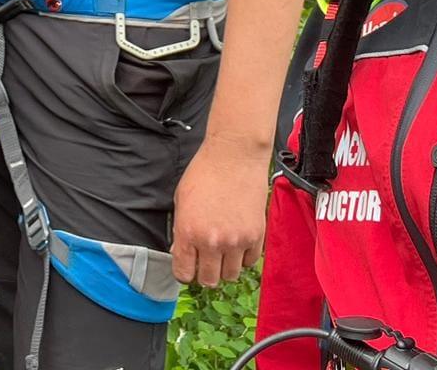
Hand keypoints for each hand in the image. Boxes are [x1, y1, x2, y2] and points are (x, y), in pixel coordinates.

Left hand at [170, 134, 271, 285]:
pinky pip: (250, 262)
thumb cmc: (205, 173)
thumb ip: (180, 231)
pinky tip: (238, 242)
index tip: (188, 266)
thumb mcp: (181, 201)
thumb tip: (181, 252)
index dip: (185, 272)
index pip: (184, 274)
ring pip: (231, 275)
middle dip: (205, 272)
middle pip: (209, 280)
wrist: (234, 156)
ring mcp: (236, 241)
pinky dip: (243, 257)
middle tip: (206, 260)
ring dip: (225, 267)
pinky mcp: (256, 236)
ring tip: (223, 250)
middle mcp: (212, 241)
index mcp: (188, 232)